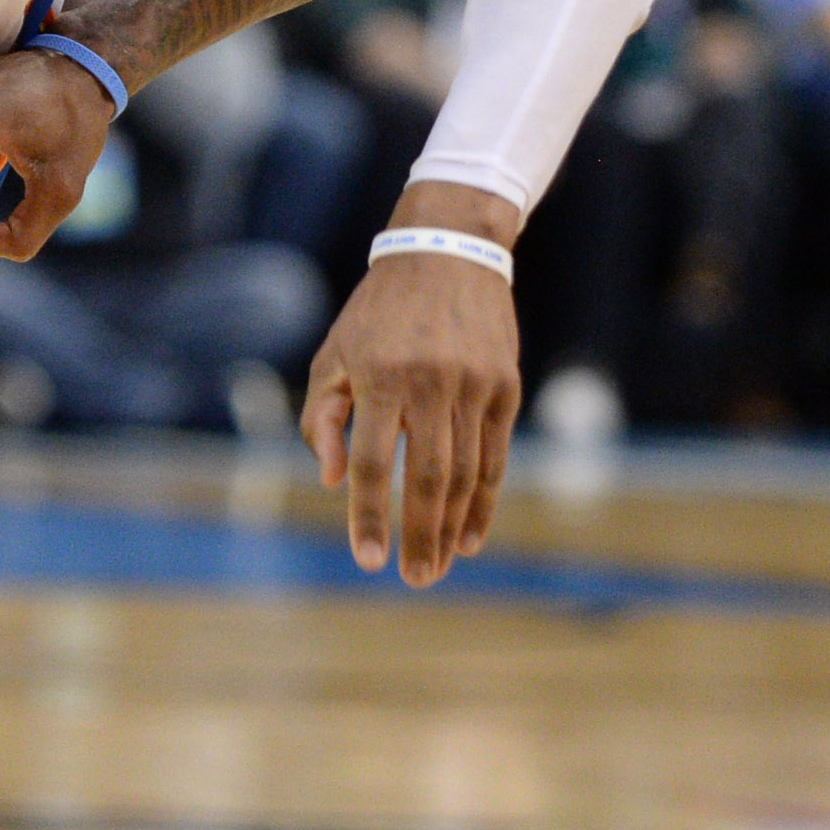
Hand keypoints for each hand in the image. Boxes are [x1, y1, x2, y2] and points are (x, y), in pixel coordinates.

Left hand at [301, 186, 522, 586]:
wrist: (448, 251)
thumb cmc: (378, 313)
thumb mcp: (334, 354)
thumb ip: (324, 418)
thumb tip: (335, 481)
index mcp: (380, 378)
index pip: (372, 463)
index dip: (369, 515)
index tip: (368, 559)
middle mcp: (430, 383)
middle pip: (427, 478)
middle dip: (420, 535)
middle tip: (415, 579)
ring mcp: (474, 385)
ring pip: (467, 473)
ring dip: (454, 526)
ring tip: (440, 564)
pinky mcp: (505, 386)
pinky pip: (496, 455)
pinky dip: (486, 499)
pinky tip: (472, 532)